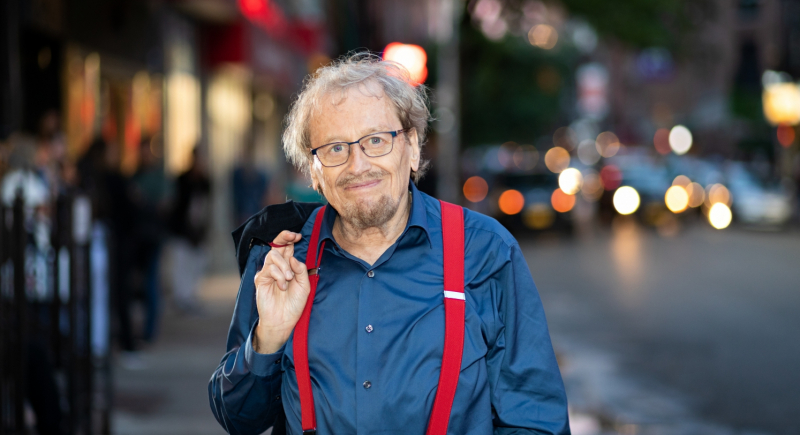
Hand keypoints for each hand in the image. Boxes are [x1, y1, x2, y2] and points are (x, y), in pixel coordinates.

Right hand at [252, 230, 309, 353]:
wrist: (284, 321)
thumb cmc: (294, 304)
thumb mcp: (304, 286)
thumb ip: (301, 270)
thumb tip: (293, 257)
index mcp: (288, 266)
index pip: (286, 247)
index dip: (289, 238)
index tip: (297, 235)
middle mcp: (277, 267)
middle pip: (276, 246)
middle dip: (284, 238)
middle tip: (293, 237)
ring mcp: (268, 273)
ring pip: (273, 256)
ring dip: (284, 266)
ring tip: (289, 279)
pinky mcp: (261, 280)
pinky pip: (269, 269)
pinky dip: (278, 276)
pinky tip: (282, 286)